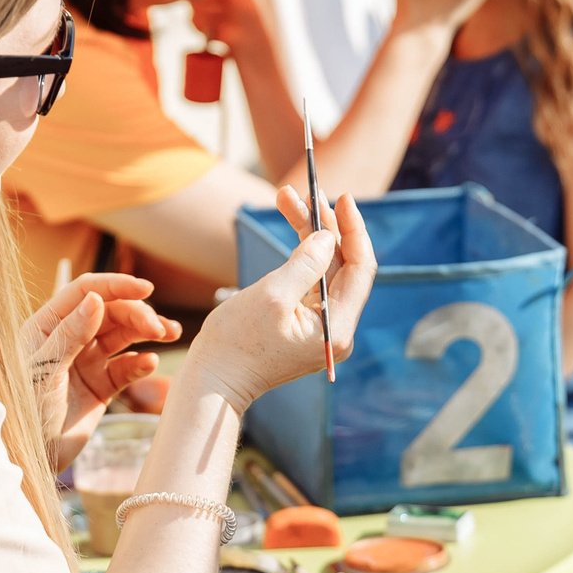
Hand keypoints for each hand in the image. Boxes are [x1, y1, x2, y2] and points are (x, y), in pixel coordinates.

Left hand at [22, 275, 179, 469]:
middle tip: (159, 329)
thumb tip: (96, 300)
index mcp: (48, 325)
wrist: (25, 457)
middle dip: (137, 314)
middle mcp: (69, 338)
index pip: (85, 292)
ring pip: (123, 337)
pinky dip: (140, 364)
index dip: (115, 286)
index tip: (146, 288)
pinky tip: (150, 364)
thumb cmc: (22, 409)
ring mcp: (86, 362)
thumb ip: (70, 335)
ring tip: (169, 334)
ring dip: (147, 332)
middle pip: (110, 313)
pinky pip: (126, 368)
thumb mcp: (43, 370)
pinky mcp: (100, 387)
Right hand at [181, 187, 376, 410]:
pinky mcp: (303, 323)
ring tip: (288, 198)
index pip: (360, 269)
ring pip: (324, 269)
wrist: (213, 381)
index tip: (343, 198)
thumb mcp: (272, 295)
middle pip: (343, 266)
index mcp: (338, 328)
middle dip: (326, 226)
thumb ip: (306, 263)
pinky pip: (310, 281)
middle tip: (308, 192)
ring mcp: (321, 327)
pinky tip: (290, 225)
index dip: (352, 230)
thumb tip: (328, 236)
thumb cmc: (237, 343)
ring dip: (309, 234)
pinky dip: (300, 253)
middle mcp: (337, 329)